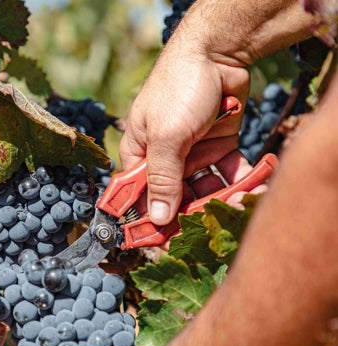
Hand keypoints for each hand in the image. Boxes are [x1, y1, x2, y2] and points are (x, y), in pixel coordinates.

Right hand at [119, 32, 249, 225]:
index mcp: (140, 157)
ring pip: (204, 189)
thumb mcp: (166, 137)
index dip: (149, 222)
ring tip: (236, 208)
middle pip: (174, 199)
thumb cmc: (177, 91)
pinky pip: (228, 173)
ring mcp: (193, 154)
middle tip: (208, 230)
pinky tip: (251, 189)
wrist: (217, 54)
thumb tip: (158, 220)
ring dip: (219, 201)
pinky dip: (240, 182)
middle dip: (190, 215)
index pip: (140, 198)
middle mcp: (165, 160)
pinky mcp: (220, 147)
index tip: (162, 244)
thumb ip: (163, 178)